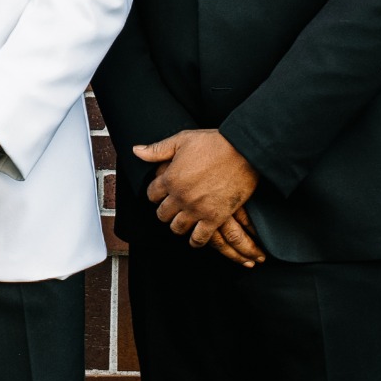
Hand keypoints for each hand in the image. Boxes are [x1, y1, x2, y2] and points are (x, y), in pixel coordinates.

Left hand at [135, 130, 262, 265]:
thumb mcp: (182, 140)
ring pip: (177, 228)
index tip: (164, 192)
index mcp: (170, 178)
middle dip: (166, 210)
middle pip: (162, 214)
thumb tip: (136, 151)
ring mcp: (196, 209)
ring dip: (179, 225)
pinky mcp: (214, 218)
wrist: (244, 151)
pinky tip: (197, 236)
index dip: (156, 193)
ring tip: (185, 219)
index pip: (151, 195)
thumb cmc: (214, 143)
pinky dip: (195, 240)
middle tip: (174, 207)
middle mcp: (180, 197)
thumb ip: (158, 149)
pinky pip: (198, 239)